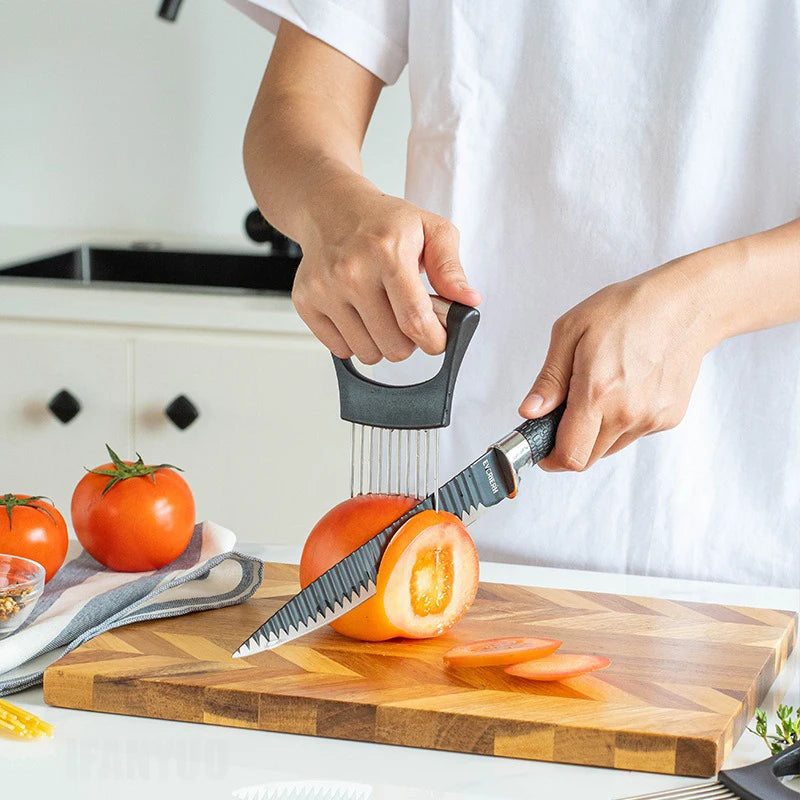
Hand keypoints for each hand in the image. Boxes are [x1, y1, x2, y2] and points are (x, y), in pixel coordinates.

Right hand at [291, 177, 480, 363]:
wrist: (331, 207)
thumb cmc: (384, 222)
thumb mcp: (431, 229)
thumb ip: (451, 267)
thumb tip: (467, 300)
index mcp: (387, 252)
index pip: (415, 320)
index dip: (434, 341)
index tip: (437, 339)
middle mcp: (351, 271)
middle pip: (393, 345)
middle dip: (409, 341)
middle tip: (407, 317)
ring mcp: (325, 288)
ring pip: (367, 354)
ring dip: (381, 343)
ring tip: (382, 313)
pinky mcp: (305, 302)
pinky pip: (340, 350)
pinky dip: (355, 341)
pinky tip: (359, 314)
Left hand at [519, 259, 717, 470]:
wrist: (686, 305)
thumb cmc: (627, 310)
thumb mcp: (570, 332)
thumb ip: (549, 380)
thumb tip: (530, 413)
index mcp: (597, 393)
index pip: (570, 455)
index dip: (550, 458)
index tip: (541, 448)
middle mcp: (627, 413)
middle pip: (587, 458)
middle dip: (569, 443)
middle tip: (565, 413)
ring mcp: (651, 419)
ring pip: (610, 447)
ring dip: (595, 432)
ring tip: (600, 391)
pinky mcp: (669, 418)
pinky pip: (633, 433)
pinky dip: (621, 421)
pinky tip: (626, 388)